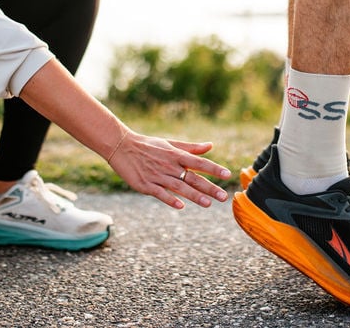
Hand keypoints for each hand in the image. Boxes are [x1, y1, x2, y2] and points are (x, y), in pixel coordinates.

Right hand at [107, 131, 230, 209]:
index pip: (199, 162)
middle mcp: (169, 165)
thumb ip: (191, 148)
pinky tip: (181, 206)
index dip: (214, 169)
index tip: (227, 175)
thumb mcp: (170, 144)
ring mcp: (157, 176)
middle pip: (192, 178)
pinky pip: (160, 193)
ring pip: (179, 187)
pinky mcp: (145, 185)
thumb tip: (210, 146)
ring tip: (208, 204)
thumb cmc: (148, 145)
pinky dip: (170, 199)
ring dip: (194, 196)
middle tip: (224, 197)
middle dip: (209, 188)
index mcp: (176, 154)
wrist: (121, 146)